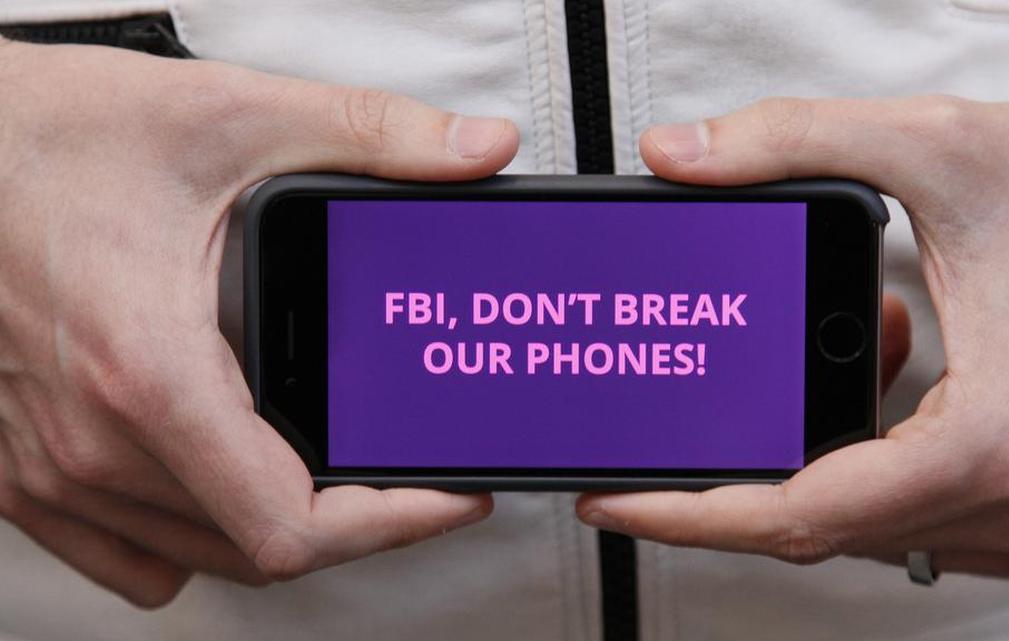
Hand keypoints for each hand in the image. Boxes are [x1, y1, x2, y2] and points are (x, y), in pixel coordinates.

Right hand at [0, 38, 517, 606]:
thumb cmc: (49, 133)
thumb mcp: (230, 116)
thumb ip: (373, 136)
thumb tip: (481, 150)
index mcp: (149, 371)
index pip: (289, 523)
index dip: (391, 524)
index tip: (448, 494)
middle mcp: (91, 440)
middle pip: (257, 549)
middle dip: (358, 520)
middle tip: (410, 471)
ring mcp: (47, 465)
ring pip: (197, 556)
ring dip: (283, 524)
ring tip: (344, 475)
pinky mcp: (18, 467)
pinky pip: (125, 553)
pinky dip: (194, 537)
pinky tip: (232, 482)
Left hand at [577, 96, 1008, 582]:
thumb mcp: (937, 144)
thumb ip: (794, 142)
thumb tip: (684, 156)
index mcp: (996, 438)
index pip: (804, 513)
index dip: (694, 512)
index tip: (621, 498)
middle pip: (831, 528)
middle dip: (746, 477)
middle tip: (683, 431)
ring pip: (878, 531)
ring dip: (824, 461)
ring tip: (826, 368)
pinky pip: (933, 525)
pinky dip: (885, 470)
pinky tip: (893, 390)